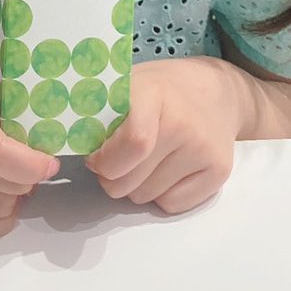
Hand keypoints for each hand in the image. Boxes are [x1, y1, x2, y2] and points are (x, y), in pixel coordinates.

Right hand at [0, 60, 59, 242]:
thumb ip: (15, 104)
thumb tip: (56, 129)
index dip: (30, 164)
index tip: (50, 160)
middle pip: (2, 186)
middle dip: (30, 177)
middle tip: (35, 160)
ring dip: (16, 195)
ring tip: (14, 173)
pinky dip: (0, 218)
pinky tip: (3, 194)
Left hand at [83, 56, 240, 214]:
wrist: (217, 91)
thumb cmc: (162, 89)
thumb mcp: (129, 84)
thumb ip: (101, 112)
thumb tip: (71, 142)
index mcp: (154, 94)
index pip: (132, 143)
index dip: (105, 160)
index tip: (95, 157)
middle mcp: (184, 124)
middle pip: (130, 181)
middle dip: (112, 177)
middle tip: (116, 160)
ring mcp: (204, 150)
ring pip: (146, 197)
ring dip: (136, 185)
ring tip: (146, 159)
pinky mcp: (219, 172)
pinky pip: (171, 205)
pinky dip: (160, 195)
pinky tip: (167, 168)